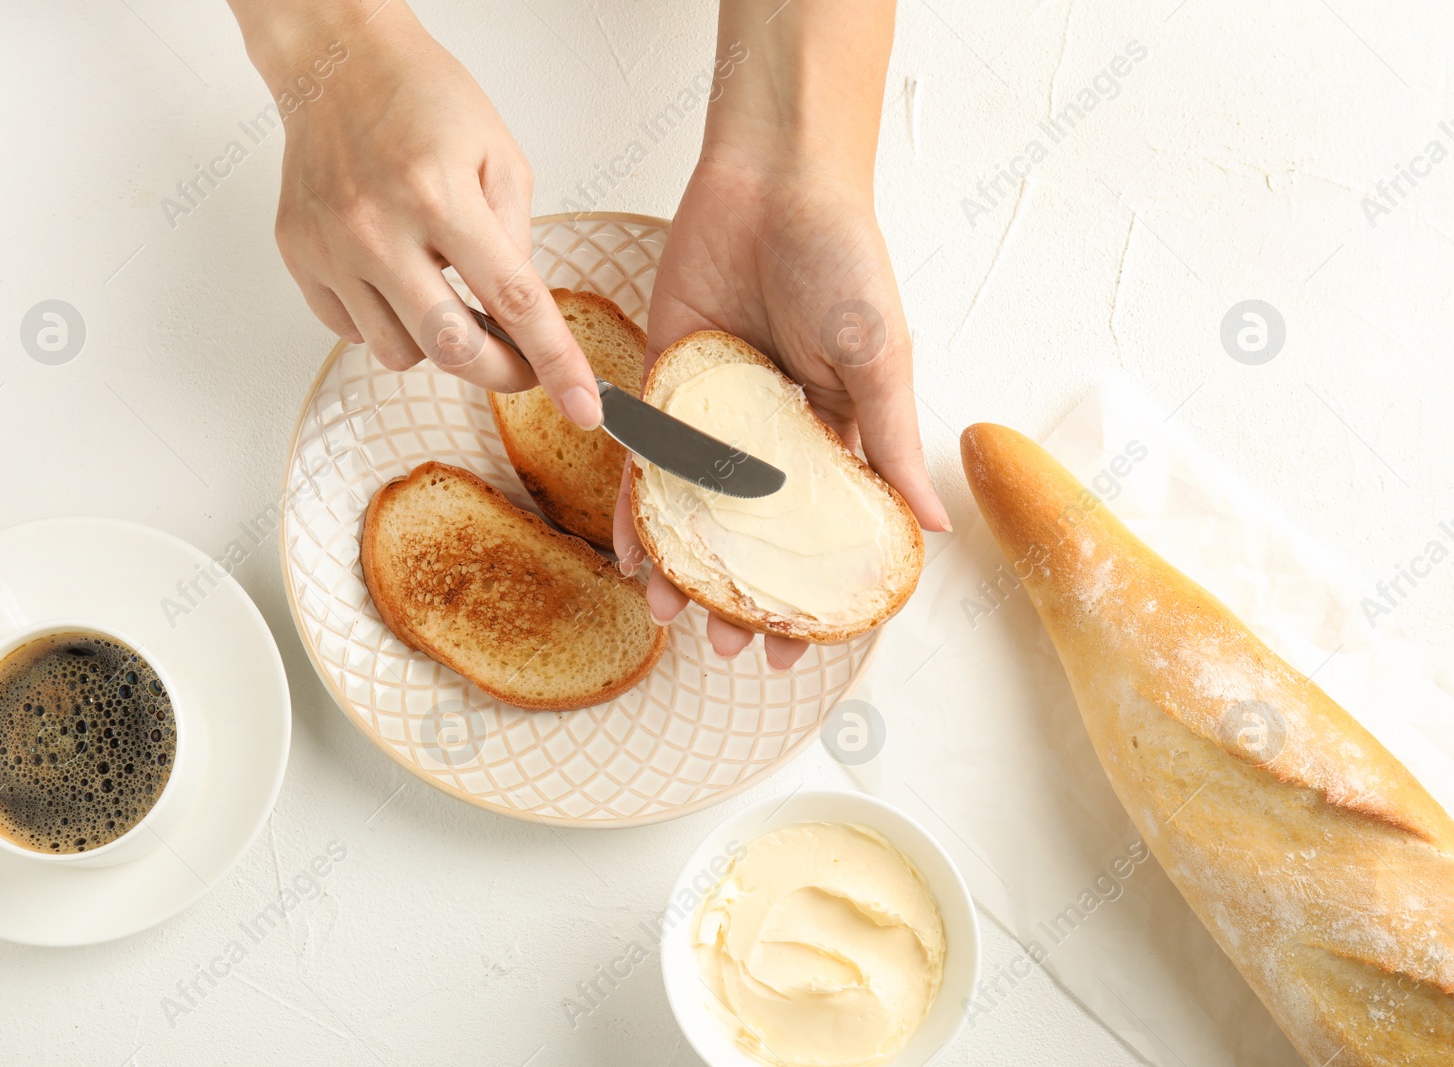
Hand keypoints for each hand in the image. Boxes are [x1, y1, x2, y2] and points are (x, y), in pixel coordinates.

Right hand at [230, 0, 602, 428]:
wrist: (336, 63)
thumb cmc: (423, 99)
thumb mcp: (501, 157)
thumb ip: (517, 240)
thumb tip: (521, 316)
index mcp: (440, 196)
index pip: (514, 302)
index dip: (557, 363)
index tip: (584, 406)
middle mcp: (378, 228)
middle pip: (453, 349)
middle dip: (501, 372)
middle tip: (522, 365)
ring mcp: (331, 248)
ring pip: (399, 353)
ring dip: (436, 343)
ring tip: (444, 293)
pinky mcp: (300, 258)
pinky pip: (352, 332)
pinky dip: (385, 322)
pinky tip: (396, 278)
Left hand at [612, 159, 951, 668]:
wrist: (773, 179)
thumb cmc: (843, 260)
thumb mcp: (879, 359)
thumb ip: (891, 442)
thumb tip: (930, 526)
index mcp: (833, 434)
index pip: (821, 532)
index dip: (812, 592)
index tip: (801, 649)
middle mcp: (771, 434)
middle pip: (750, 533)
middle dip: (738, 593)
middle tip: (727, 648)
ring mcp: (714, 414)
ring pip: (692, 509)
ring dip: (681, 565)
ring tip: (670, 618)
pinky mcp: (665, 385)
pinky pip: (645, 458)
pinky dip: (634, 505)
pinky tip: (627, 554)